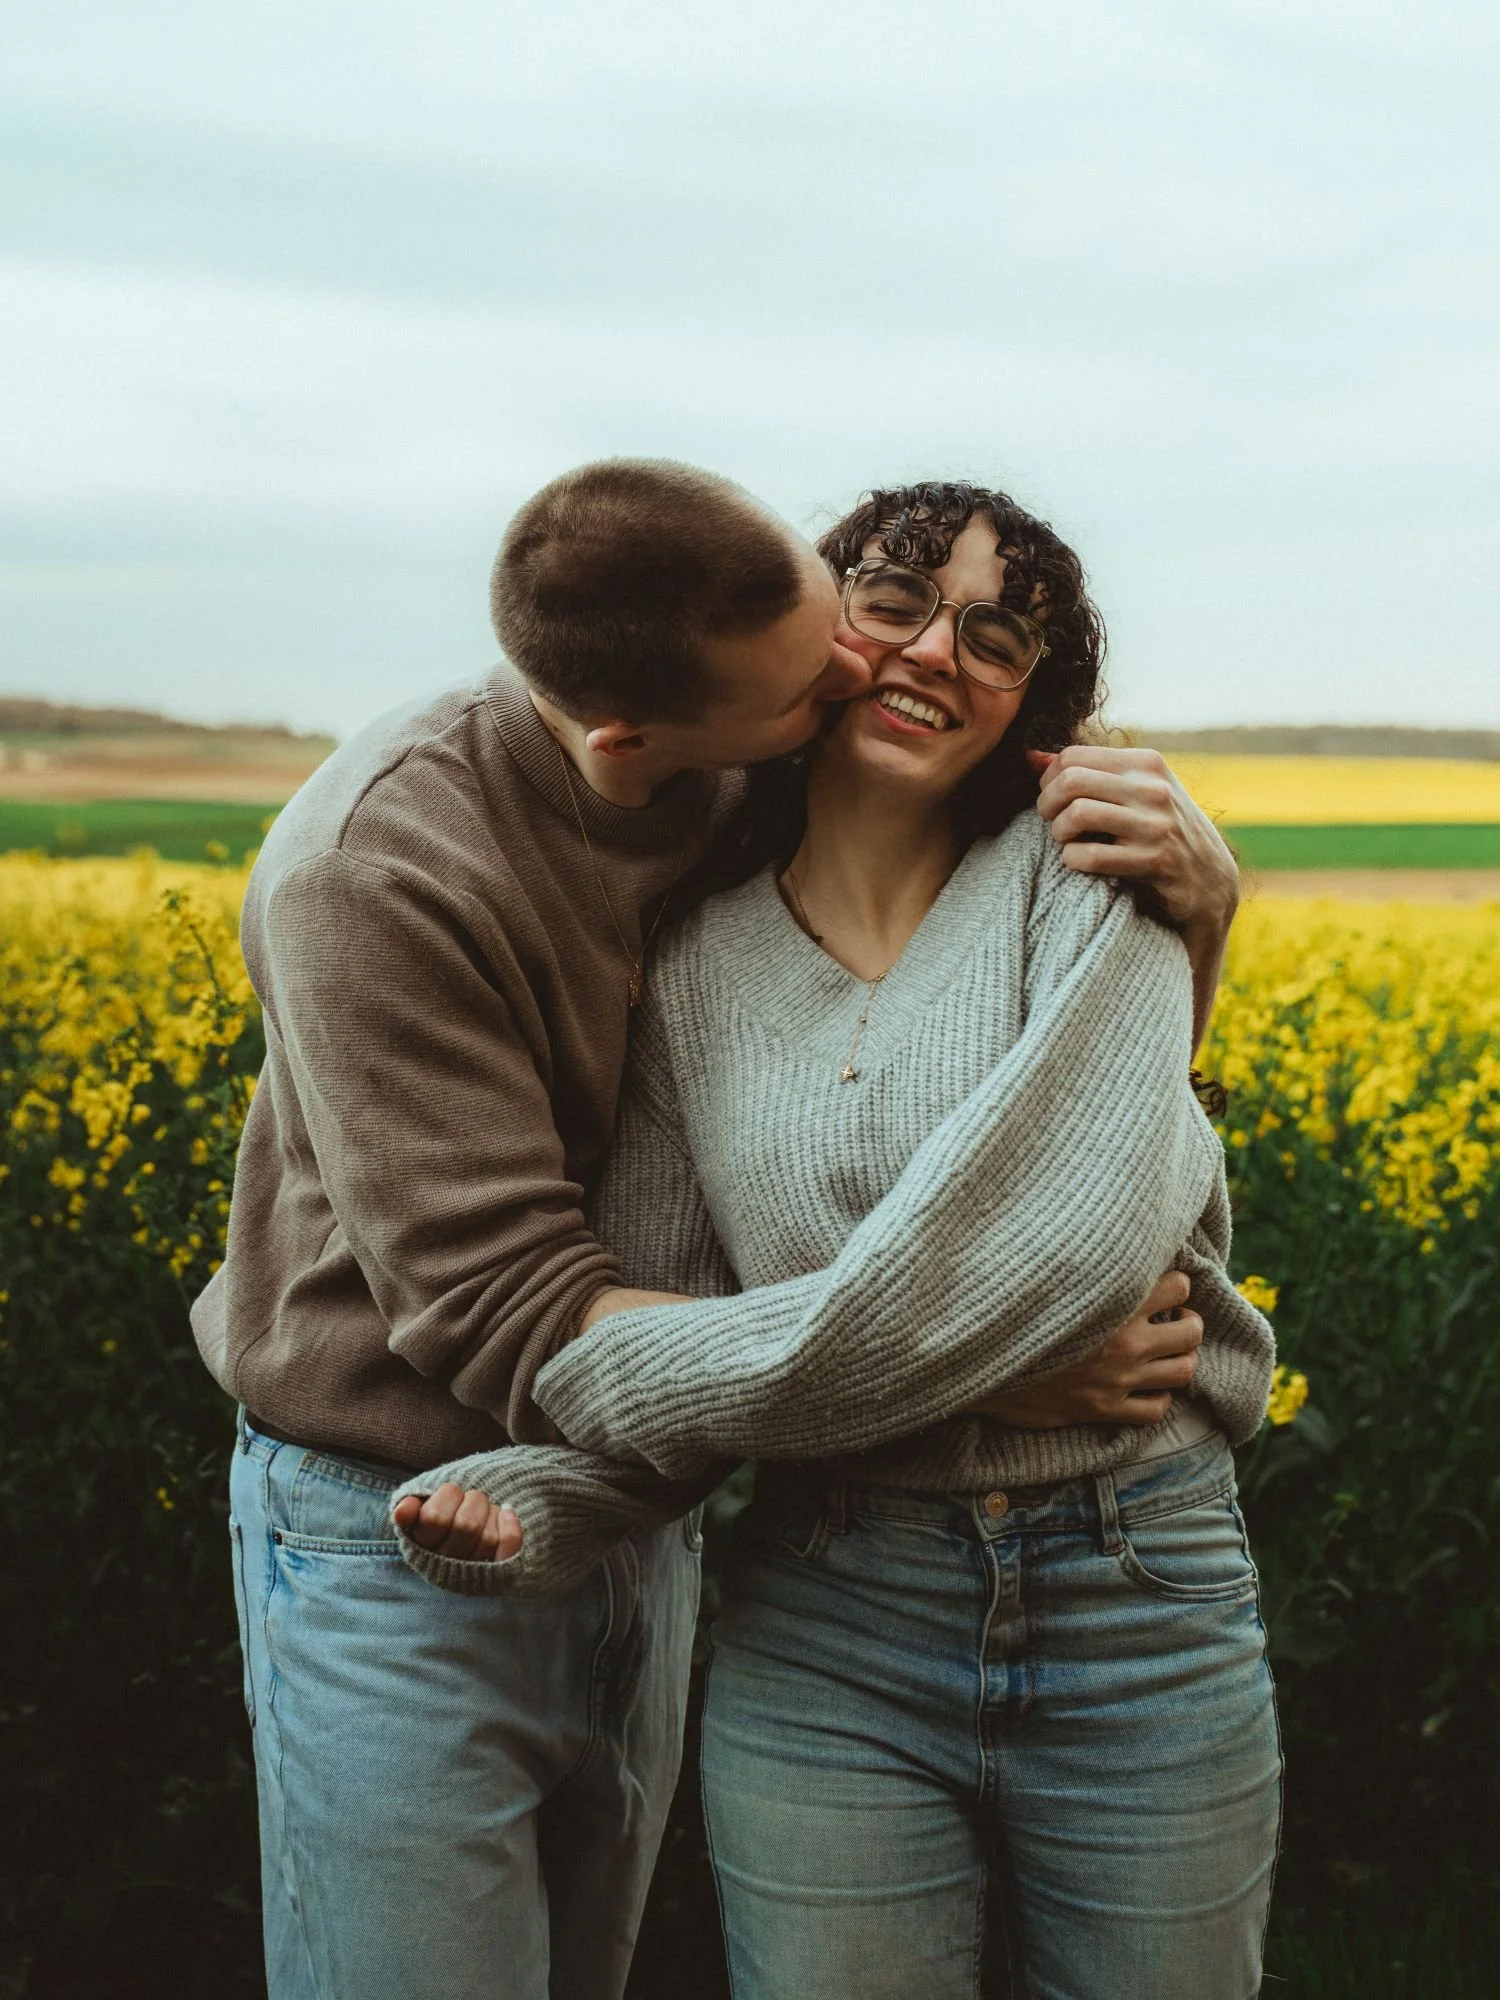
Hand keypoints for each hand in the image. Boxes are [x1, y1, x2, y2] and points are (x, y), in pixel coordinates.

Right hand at [392, 1484, 522, 1561]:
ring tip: (483, 1510)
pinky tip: (507, 1511)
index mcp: (421, 1549)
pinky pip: (508, 1550)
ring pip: (488, 1537)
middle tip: (469, 1499)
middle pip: (466, 1526)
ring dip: (490, 1512)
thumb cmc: (439, 1519)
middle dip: (472, 1501)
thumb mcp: (418, 1512)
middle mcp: (446, 1566)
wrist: (462, 1540)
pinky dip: (511, 1527)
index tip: (450, 1493)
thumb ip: (408, 1510)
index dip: (448, 1495)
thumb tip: (404, 1510)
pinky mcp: (498, 1572)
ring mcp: (472, 1572)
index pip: (434, 1518)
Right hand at [966, 1272, 1203, 1427]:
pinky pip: (1155, 1410)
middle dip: (1188, 1322)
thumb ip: (1084, 1263)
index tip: (1163, 1286)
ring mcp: (1117, 1380)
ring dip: (1181, 1359)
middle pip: (1191, 1332)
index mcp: (1113, 1303)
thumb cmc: (1010, 1315)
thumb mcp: (1047, 1277)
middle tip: (1174, 1319)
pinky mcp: (1104, 1409)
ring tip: (1167, 1351)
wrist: (979, 1367)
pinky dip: (1158, 1396)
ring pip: (1183, 1371)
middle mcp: (1124, 1343)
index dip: (1175, 1283)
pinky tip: (1144, 1384)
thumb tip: (1098, 1232)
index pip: (1179, 1286)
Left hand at [1027, 746, 1238, 933]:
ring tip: (1066, 841)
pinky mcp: (1153, 860)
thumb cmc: (1161, 830)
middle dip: (1046, 803)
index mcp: (1146, 763)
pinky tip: (1078, 861)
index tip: (1053, 799)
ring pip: (1078, 814)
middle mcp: (1152, 788)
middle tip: (1051, 820)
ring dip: (1059, 832)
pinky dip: (1072, 859)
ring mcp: (1155, 824)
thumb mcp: (1135, 792)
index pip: (1073, 755)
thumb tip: (1031, 757)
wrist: (1210, 879)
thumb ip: (1088, 773)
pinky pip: (1090, 856)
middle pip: (1070, 780)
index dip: (1049, 778)